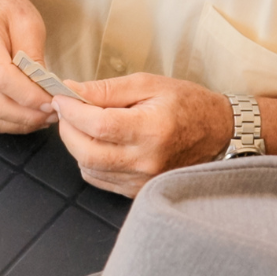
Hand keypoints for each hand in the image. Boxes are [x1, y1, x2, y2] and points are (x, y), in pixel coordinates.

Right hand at [0, 0, 56, 134]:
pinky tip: (26, 117)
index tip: (52, 102)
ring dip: (19, 123)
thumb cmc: (2, 9)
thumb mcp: (27, 23)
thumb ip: (34, 56)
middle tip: (53, 114)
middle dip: (27, 115)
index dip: (29, 97)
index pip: (1, 79)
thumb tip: (45, 89)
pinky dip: (7, 123)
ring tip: (43, 118)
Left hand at [52, 74, 234, 197]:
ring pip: (88, 167)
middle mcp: (146, 160)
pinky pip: (98, 179)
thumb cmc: (185, 104)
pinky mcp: (136, 191)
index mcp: (152, 129)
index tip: (60, 97)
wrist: (216, 132)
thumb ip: (106, 89)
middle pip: (86, 152)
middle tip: (67, 110)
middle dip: (67, 128)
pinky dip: (88, 160)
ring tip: (84, 124)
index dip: (72, 111)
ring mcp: (142, 180)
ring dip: (76, 144)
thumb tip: (70, 90)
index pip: (98, 125)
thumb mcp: (148, 84)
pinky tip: (98, 143)